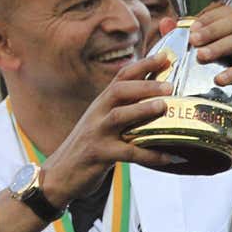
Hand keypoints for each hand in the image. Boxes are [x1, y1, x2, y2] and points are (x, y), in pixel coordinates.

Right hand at [42, 54, 179, 206]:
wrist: (60, 174)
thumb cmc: (87, 147)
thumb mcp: (100, 123)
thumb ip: (122, 110)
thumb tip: (155, 100)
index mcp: (100, 103)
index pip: (121, 77)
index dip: (143, 65)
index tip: (166, 56)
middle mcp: (97, 114)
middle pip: (119, 91)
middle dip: (145, 85)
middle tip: (170, 86)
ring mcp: (96, 133)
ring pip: (119, 116)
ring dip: (142, 110)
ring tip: (163, 107)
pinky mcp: (99, 155)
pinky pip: (128, 153)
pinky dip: (151, 155)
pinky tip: (171, 156)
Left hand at [183, 3, 231, 123]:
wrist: (228, 112)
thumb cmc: (206, 81)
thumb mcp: (190, 59)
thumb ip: (178, 40)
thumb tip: (166, 21)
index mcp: (225, 33)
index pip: (225, 11)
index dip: (209, 14)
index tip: (191, 26)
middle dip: (212, 27)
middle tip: (193, 39)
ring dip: (219, 46)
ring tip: (200, 56)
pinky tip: (218, 79)